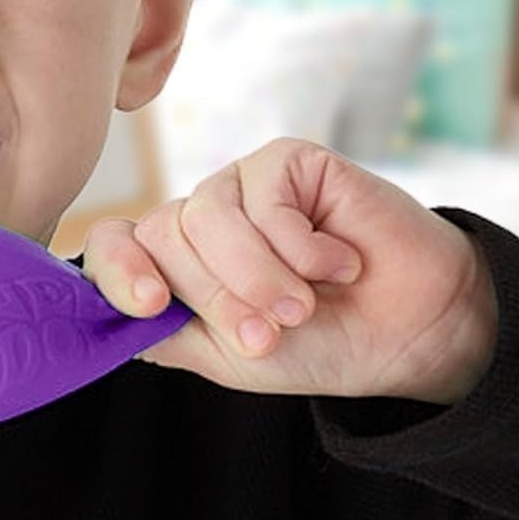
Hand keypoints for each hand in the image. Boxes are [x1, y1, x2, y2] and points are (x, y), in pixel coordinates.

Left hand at [82, 137, 497, 403]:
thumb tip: (107, 317)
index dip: (118, 272)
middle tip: (270, 335)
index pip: (111, 248)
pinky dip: (301, 247)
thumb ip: (165, 334)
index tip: (151, 305)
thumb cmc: (320, 343)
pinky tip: (339, 263)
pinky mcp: (286, 162)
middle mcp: (196, 220)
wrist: (410, 332)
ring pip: (207, 218)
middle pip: (162, 239)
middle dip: (216, 297)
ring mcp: (239, 186)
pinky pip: (264, 199)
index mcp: (172, 265)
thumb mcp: (229, 357)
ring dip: (260, 277)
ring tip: (305, 306)